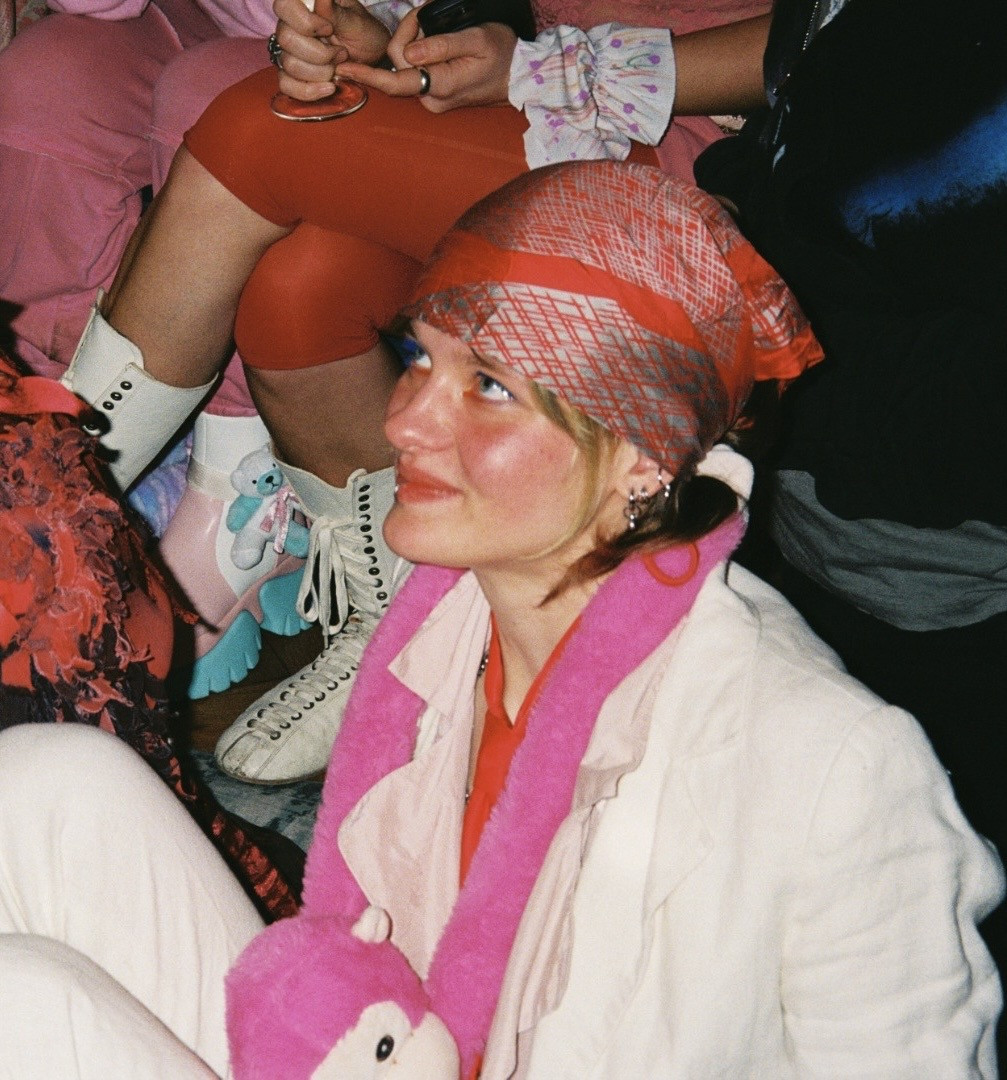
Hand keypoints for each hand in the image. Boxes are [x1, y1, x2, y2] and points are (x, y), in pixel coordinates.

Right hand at [271, 0, 390, 101]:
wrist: (372, 60)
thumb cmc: (364, 34)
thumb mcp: (356, 21)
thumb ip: (335, 12)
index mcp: (304, 5)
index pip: (284, 5)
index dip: (304, 22)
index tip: (328, 29)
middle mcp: (291, 25)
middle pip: (286, 39)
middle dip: (319, 53)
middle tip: (341, 53)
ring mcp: (289, 50)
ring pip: (289, 64)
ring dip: (320, 72)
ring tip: (338, 66)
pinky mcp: (292, 74)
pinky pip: (286, 84)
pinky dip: (308, 91)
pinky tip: (328, 87)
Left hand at [336, 13, 517, 112]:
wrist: (521, 75)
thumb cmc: (503, 54)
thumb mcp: (475, 40)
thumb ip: (440, 45)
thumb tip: (408, 51)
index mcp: (440, 86)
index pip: (395, 82)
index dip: (367, 75)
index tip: (345, 69)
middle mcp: (432, 98)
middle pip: (399, 65)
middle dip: (405, 34)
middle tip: (424, 15)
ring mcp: (434, 99)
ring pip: (407, 65)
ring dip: (414, 40)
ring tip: (435, 27)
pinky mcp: (436, 94)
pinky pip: (417, 69)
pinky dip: (421, 49)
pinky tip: (433, 40)